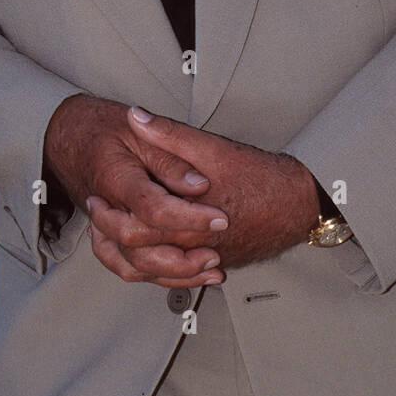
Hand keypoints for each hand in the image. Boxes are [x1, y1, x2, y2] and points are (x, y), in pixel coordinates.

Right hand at [44, 94, 228, 287]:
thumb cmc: (107, 131)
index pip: (151, 207)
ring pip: (133, 265)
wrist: (74, 138)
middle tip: (216, 249)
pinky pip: (130, 268)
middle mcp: (107, 208)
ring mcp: (105, 228)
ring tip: (210, 268)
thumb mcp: (143, 132)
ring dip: (174, 273)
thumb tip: (199, 185)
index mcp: (115, 178)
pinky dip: (161, 277)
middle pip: (138, 245)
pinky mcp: (111, 240)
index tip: (219, 217)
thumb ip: (172, 158)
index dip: (188, 217)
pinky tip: (192, 274)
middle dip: (182, 256)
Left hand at [86, 107, 319, 278]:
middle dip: (111, 236)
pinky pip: (176, 278)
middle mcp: (192, 250)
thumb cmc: (259, 177)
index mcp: (186, 223)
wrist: (298, 204)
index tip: (96, 196)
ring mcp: (204, 262)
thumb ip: (169, 134)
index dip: (107, 215)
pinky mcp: (215, 264)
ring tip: (113, 235)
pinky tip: (149, 254)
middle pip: (137, 256)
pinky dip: (156, 269)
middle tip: (99, 214)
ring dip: (129, 256)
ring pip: (154, 273)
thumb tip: (136, 117)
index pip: (131, 230)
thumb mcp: (211, 148)